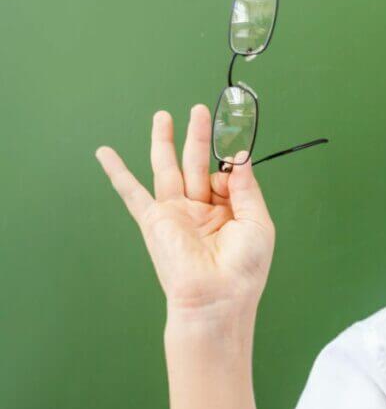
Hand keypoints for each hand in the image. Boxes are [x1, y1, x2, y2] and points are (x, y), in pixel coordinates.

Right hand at [95, 105, 275, 324]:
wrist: (216, 298)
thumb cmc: (243, 268)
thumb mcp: (257, 222)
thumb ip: (247, 187)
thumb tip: (240, 156)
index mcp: (228, 213)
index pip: (227, 177)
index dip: (232, 165)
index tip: (236, 154)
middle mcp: (201, 211)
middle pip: (197, 164)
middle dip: (197, 136)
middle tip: (200, 110)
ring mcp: (176, 214)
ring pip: (168, 169)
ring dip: (164, 142)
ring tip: (163, 116)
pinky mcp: (154, 221)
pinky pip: (131, 192)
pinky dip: (117, 172)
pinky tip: (105, 153)